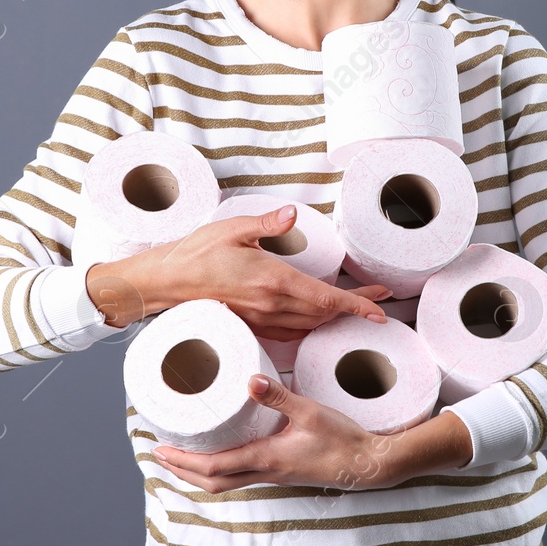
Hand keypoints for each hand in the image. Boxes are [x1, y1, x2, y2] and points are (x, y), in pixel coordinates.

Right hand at [89, 204, 391, 333]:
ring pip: (309, 326)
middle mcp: (271, 305)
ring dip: (334, 318)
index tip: (379, 309)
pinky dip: (311, 326)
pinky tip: (316, 318)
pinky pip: (291, 331)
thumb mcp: (233, 229)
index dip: (356, 306)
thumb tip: (293, 214)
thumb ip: (267, 224)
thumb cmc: (196, 253)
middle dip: (355, 310)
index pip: (325, 299)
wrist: (166, 283)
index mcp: (272, 281)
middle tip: (379, 301)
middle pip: (324, 314)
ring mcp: (261, 320)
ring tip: (354, 308)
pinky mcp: (252, 325)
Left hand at [153, 373, 400, 491]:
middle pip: (213, 482)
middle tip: (161, 456)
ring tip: (184, 454)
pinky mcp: (283, 472)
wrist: (369, 463)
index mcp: (267, 459)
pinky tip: (223, 452)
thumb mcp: (311, 411)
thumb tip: (249, 381)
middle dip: (183, 472)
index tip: (160, 451)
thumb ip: (279, 396)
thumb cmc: (342, 439)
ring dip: (200, 473)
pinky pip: (243, 476)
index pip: (214, 467)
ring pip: (226, 482)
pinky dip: (222, 469)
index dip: (183, 461)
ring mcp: (274, 475)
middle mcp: (266, 472)